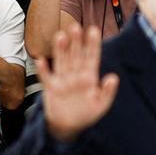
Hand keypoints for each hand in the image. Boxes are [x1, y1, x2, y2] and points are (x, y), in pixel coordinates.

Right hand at [37, 24, 119, 142]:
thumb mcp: (101, 105)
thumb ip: (108, 92)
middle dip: (76, 42)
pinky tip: (41, 61)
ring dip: (61, 50)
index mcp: (89, 78)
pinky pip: (46, 78)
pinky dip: (43, 70)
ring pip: (62, 62)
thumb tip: (113, 77)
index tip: (93, 31)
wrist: (68, 127)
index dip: (92, 45)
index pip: (91, 58)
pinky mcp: (51, 88)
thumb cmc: (86, 114)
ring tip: (61, 36)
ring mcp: (63, 80)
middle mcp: (75, 75)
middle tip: (75, 27)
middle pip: (75, 55)